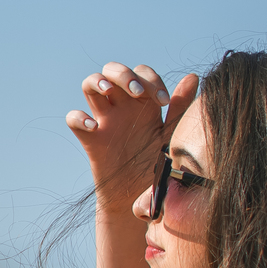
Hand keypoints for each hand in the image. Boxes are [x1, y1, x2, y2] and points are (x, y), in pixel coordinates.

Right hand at [66, 62, 199, 208]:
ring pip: (90, 85)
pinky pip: (73, 119)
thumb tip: (193, 77)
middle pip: (112, 70)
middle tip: (136, 93)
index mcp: (143, 103)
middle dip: (123, 74)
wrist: (140, 196)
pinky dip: (79, 117)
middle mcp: (122, 106)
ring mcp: (104, 120)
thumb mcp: (172, 135)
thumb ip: (180, 107)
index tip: (163, 102)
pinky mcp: (91, 139)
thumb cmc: (157, 166)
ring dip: (98, 81)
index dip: (150, 79)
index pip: (140, 72)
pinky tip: (94, 127)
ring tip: (109, 91)